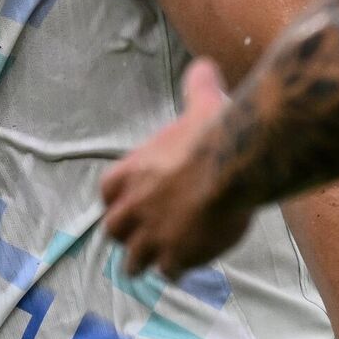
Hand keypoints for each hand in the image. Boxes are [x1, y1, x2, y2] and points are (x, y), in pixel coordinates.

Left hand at [99, 58, 253, 277]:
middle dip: (124, 235)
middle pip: (113, 230)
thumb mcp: (201, 103)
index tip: (123, 203)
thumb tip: (205, 66)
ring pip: (134, 260)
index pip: (107, 191)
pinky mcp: (176, 255)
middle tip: (138, 239)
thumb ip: (198, 86)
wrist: (231, 167)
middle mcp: (135, 205)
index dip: (115, 199)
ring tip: (154, 265)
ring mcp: (153, 234)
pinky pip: (168, 272)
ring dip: (143, 261)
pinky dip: (176, 271)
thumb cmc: (213, 133)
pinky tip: (187, 268)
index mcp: (134, 172)